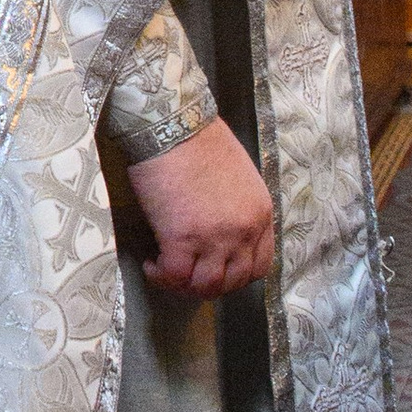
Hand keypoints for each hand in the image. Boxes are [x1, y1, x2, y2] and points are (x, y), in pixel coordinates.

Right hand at [127, 116, 274, 297]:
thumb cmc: (199, 138)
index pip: (259, 265)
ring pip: (206, 286)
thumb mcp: (238, 174)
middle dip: (210, 285)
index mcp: (259, 213)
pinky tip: (151, 263)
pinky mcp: (181, 239)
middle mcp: (243, 231)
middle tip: (188, 276)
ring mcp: (214, 238)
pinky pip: (174, 276)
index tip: (215, 270)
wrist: (173, 125)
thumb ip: (237, 205)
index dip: (236, 275)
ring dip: (185, 286)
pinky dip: (161, 276)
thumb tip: (219, 223)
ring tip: (167, 272)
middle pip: (233, 281)